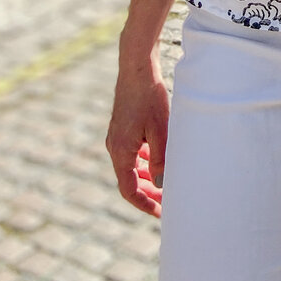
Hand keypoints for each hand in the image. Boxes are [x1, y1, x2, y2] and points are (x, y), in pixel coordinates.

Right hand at [105, 55, 169, 218]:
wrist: (137, 68)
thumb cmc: (149, 98)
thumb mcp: (160, 130)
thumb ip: (161, 159)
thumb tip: (162, 185)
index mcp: (120, 152)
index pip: (128, 189)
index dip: (144, 203)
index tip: (160, 212)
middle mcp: (114, 147)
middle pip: (129, 180)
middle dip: (147, 193)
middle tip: (165, 203)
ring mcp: (117, 136)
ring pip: (131, 166)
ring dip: (146, 177)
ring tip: (164, 184)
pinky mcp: (122, 127)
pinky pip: (131, 152)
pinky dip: (143, 161)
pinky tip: (157, 160)